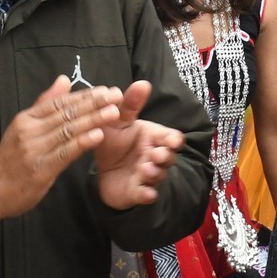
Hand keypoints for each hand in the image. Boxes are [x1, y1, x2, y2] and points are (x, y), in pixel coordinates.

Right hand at [0, 76, 126, 220]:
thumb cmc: (12, 159)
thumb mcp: (24, 127)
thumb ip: (45, 104)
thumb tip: (64, 79)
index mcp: (27, 119)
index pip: (59, 102)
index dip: (84, 95)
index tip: (106, 89)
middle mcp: (29, 131)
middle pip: (66, 113)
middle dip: (94, 104)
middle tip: (116, 96)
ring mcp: (34, 150)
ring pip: (68, 131)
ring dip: (93, 120)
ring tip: (113, 112)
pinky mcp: (40, 169)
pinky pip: (64, 153)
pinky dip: (82, 143)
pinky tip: (98, 135)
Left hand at [93, 80, 187, 210]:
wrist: (103, 170)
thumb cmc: (115, 142)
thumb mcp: (119, 120)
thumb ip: (130, 104)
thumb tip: (143, 83)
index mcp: (154, 138)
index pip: (172, 138)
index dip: (174, 140)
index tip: (171, 140)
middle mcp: (154, 157)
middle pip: (168, 157)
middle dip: (165, 156)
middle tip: (156, 154)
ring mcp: (148, 175)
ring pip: (158, 175)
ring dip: (154, 173)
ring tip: (146, 169)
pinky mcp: (137, 192)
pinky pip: (147, 195)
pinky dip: (147, 194)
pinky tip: (145, 193)